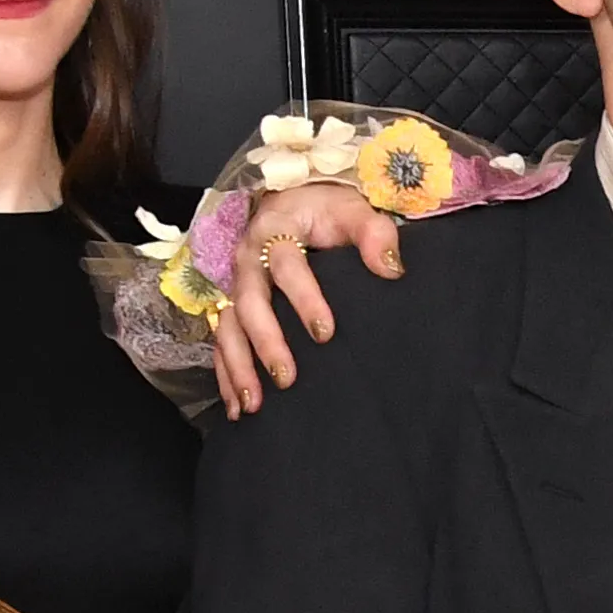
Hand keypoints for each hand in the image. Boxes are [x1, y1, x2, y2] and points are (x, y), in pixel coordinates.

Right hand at [205, 181, 396, 419]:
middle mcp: (248, 258)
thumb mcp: (354, 211)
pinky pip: (221, 342)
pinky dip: (226, 375)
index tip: (325, 332)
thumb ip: (374, 233)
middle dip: (266, 342)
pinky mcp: (231, 306)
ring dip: (238, 367)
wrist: (295, 204)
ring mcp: (235, 284)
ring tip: (253, 404)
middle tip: (287, 378)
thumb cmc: (328, 212)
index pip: (287, 264)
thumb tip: (391, 268)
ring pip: (228, 327)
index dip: (304, 298)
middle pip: (250, 302)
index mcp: (277, 230)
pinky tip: (237, 408)